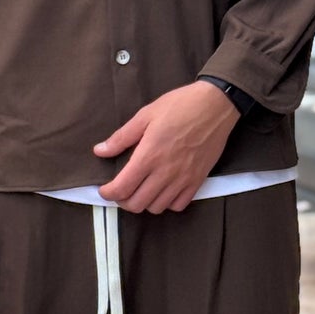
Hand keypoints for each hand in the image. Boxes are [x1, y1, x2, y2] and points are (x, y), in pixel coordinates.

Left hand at [94, 81, 237, 214]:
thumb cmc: (179, 106)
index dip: (108, 194)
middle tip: (121, 190)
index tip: (104, 190)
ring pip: (157, 208)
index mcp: (149, 156)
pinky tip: (163, 190)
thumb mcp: (145, 115)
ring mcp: (183, 179)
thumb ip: (121, 137)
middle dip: (123, 201)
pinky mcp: (198, 180)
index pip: (122, 188)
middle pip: (137, 204)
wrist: (215, 105)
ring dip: (144, 202)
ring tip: (141, 190)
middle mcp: (165, 172)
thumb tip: (99, 151)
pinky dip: (167, 203)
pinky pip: (179, 205)